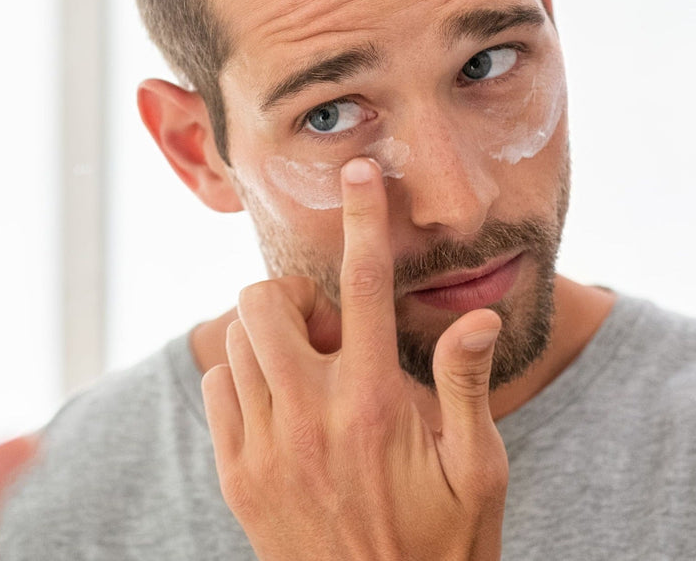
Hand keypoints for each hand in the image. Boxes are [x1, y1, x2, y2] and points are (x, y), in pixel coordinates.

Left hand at [201, 156, 508, 560]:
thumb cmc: (443, 545)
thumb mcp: (478, 471)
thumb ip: (465, 386)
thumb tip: (473, 314)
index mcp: (374, 404)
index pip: (364, 288)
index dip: (363, 219)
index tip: (359, 172)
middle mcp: (310, 418)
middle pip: (264, 302)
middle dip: (291, 294)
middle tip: (327, 327)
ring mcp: (265, 448)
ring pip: (233, 344)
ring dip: (267, 337)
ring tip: (310, 370)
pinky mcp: (237, 476)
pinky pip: (217, 392)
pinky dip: (241, 380)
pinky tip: (282, 406)